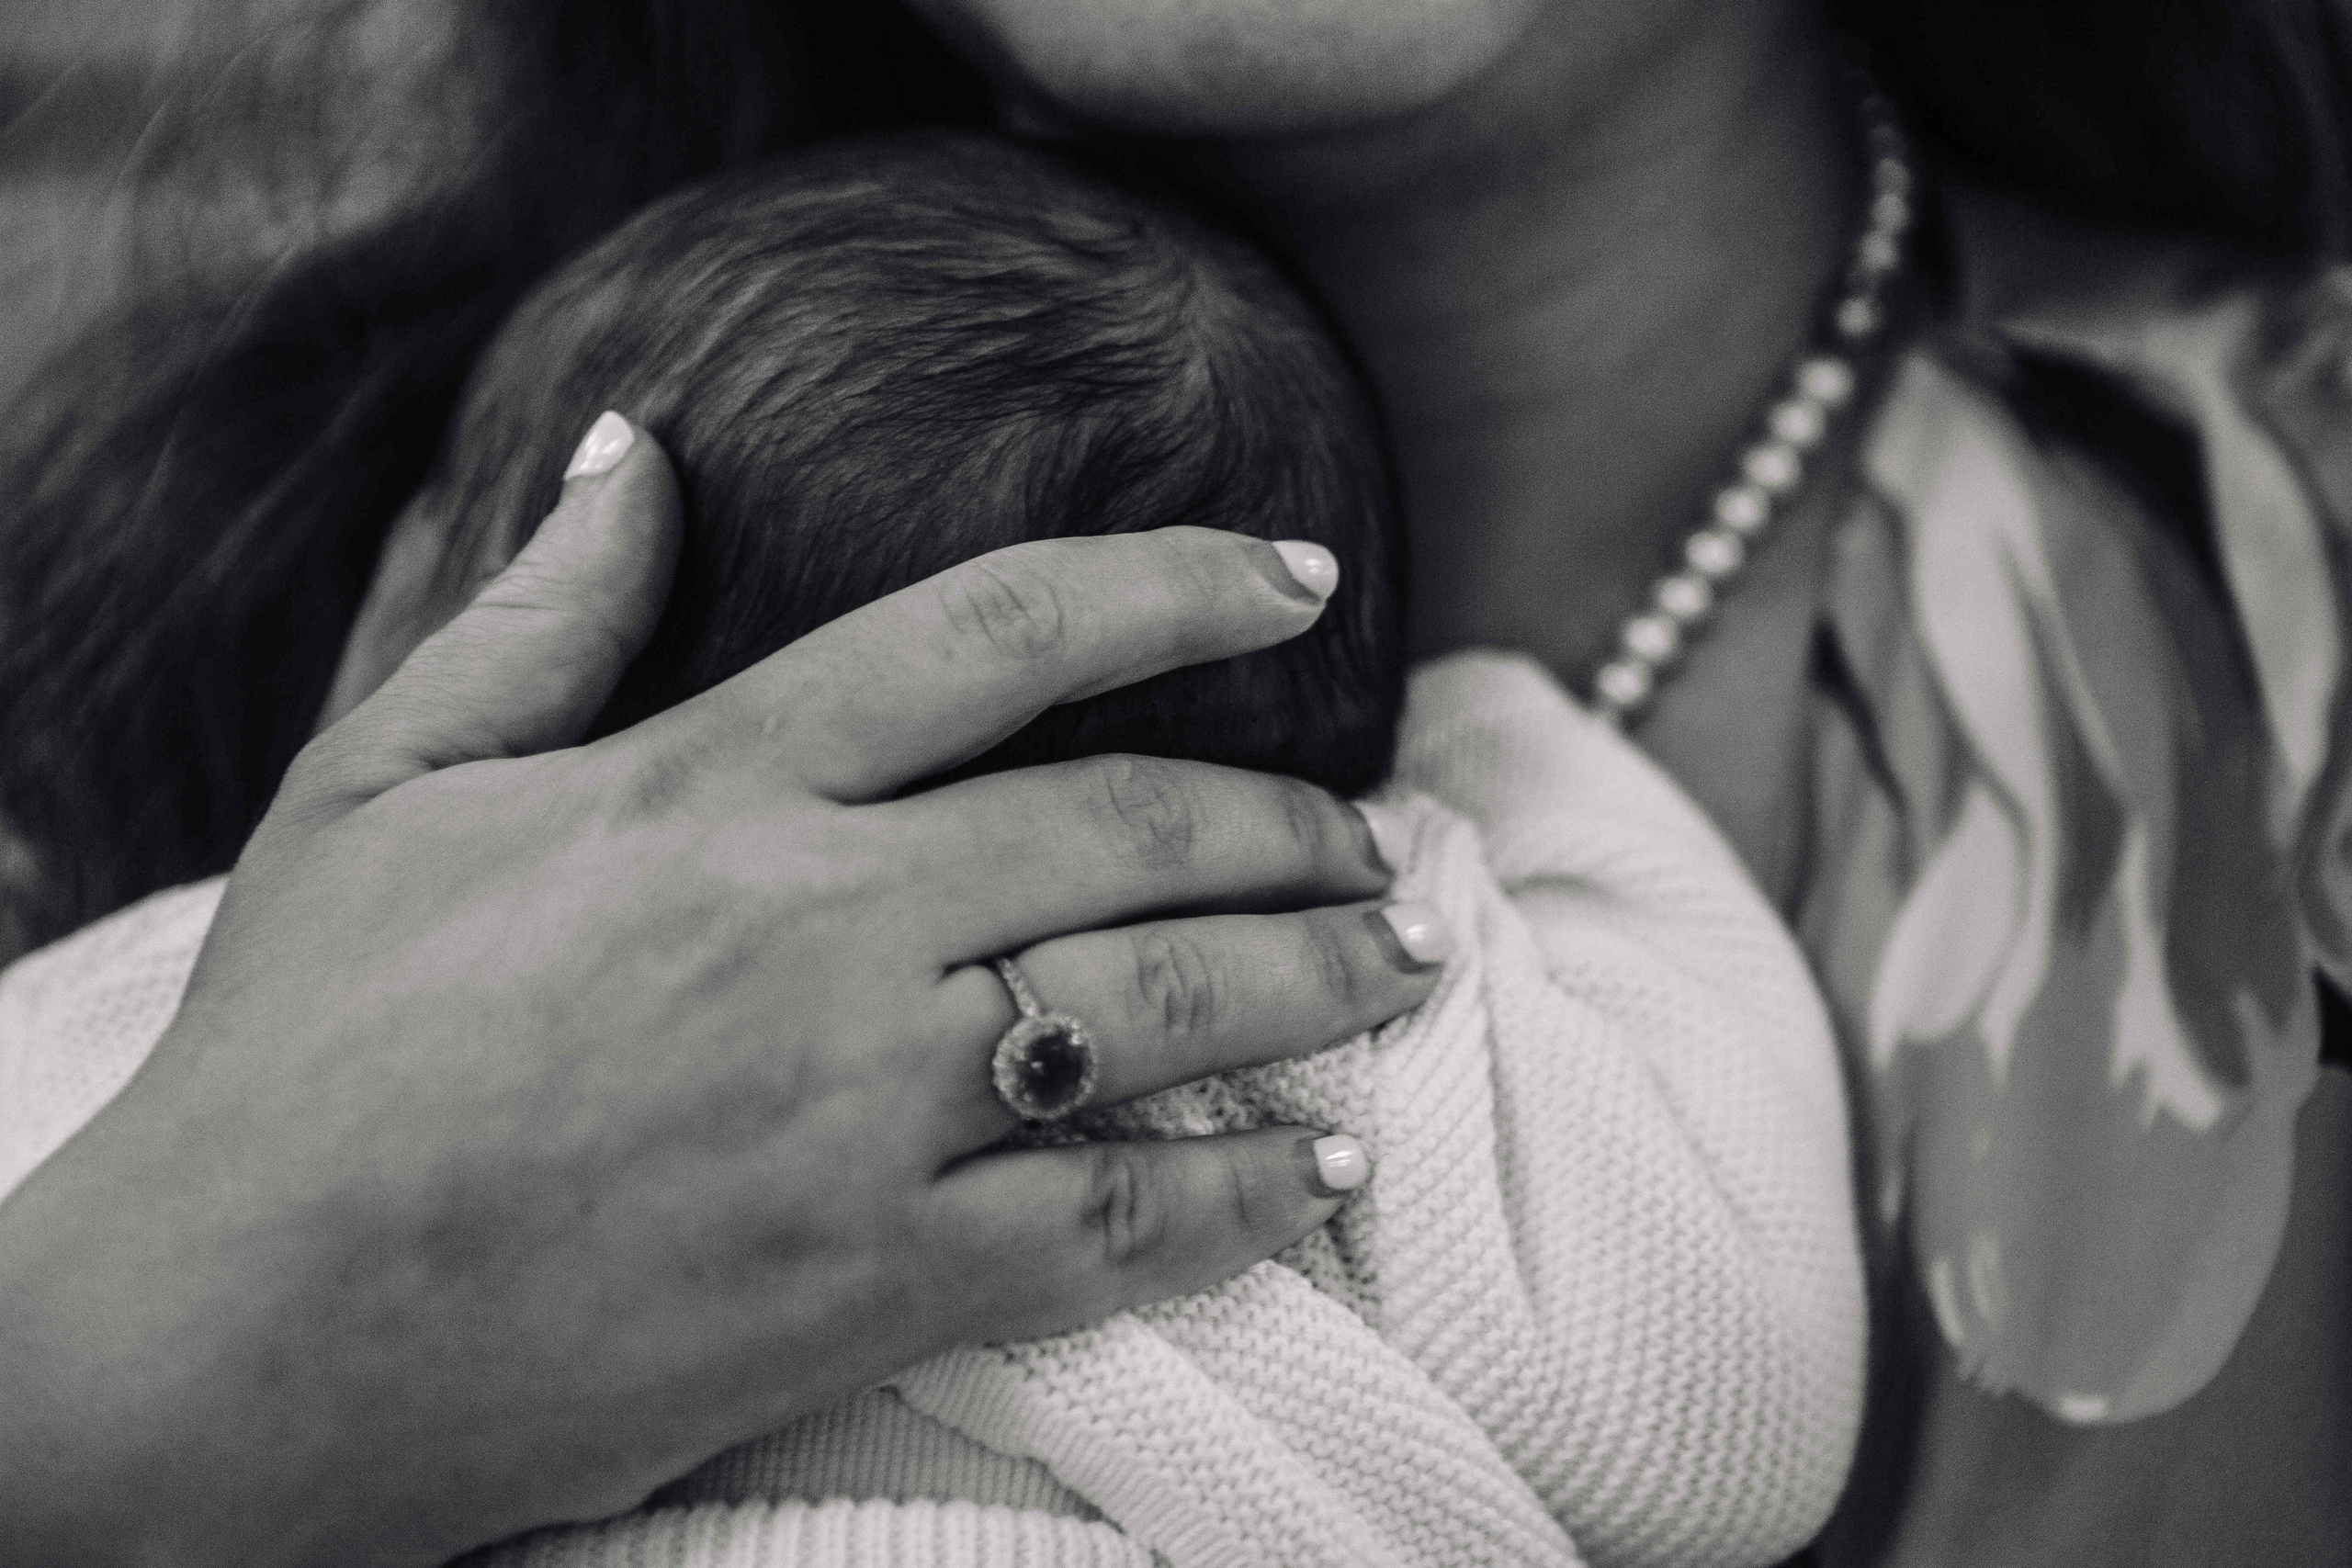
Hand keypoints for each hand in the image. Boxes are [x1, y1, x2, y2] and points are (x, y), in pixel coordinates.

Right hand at [0, 418, 1437, 1567]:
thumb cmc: (298, 1053)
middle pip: (1133, 833)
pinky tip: (1313, 1171)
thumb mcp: (376, 787)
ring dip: (1317, 983)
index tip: (1300, 573)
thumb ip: (536, 613)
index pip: (999, 630)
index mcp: (708, 785)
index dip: (1176, 582)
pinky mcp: (865, 1277)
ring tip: (1406, 965)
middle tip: (1385, 838)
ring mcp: (855, 1109)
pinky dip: (1235, 1196)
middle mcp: (817, 928)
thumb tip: (631, 451)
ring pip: (1160, 1016)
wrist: (227, 1335)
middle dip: (1298, 826)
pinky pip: (1109, 1224)